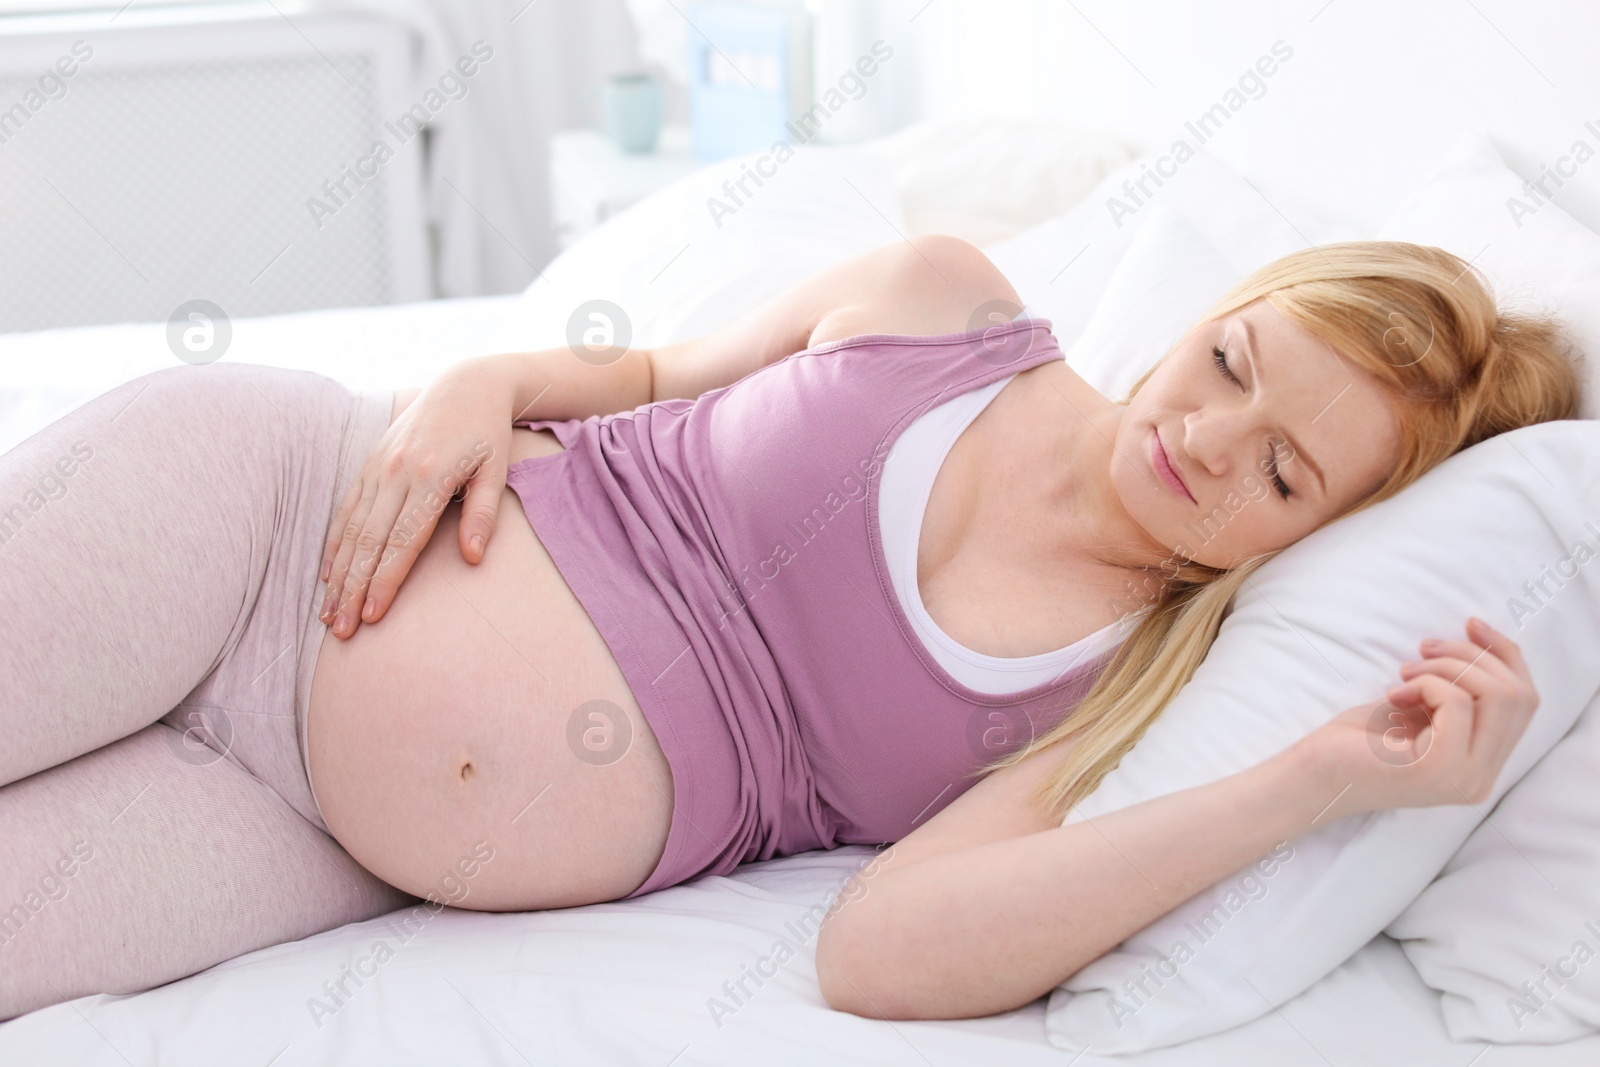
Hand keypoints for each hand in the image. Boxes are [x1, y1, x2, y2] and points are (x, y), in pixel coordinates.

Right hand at [318, 357, 513, 637]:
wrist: (465, 384)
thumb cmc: (487, 433)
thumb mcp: (496, 469)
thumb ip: (484, 514)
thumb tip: (473, 559)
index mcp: (429, 477)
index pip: (401, 541)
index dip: (385, 581)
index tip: (372, 615)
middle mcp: (396, 473)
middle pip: (369, 543)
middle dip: (352, 589)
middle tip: (341, 629)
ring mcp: (378, 467)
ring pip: (350, 530)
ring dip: (337, 574)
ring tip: (328, 613)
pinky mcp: (369, 463)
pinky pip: (345, 509)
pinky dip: (334, 543)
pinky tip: (326, 573)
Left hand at [1297, 616, 1538, 821]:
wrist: (1312, 775)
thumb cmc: (1355, 740)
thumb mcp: (1417, 709)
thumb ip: (1455, 692)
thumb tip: (1480, 644)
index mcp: (1482, 765)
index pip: (1525, 703)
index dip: (1504, 655)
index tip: (1470, 625)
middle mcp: (1482, 779)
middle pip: (1519, 696)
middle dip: (1472, 656)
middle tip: (1423, 649)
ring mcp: (1464, 779)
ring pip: (1498, 697)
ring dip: (1448, 667)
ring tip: (1405, 671)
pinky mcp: (1438, 769)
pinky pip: (1458, 704)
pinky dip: (1428, 683)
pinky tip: (1394, 694)